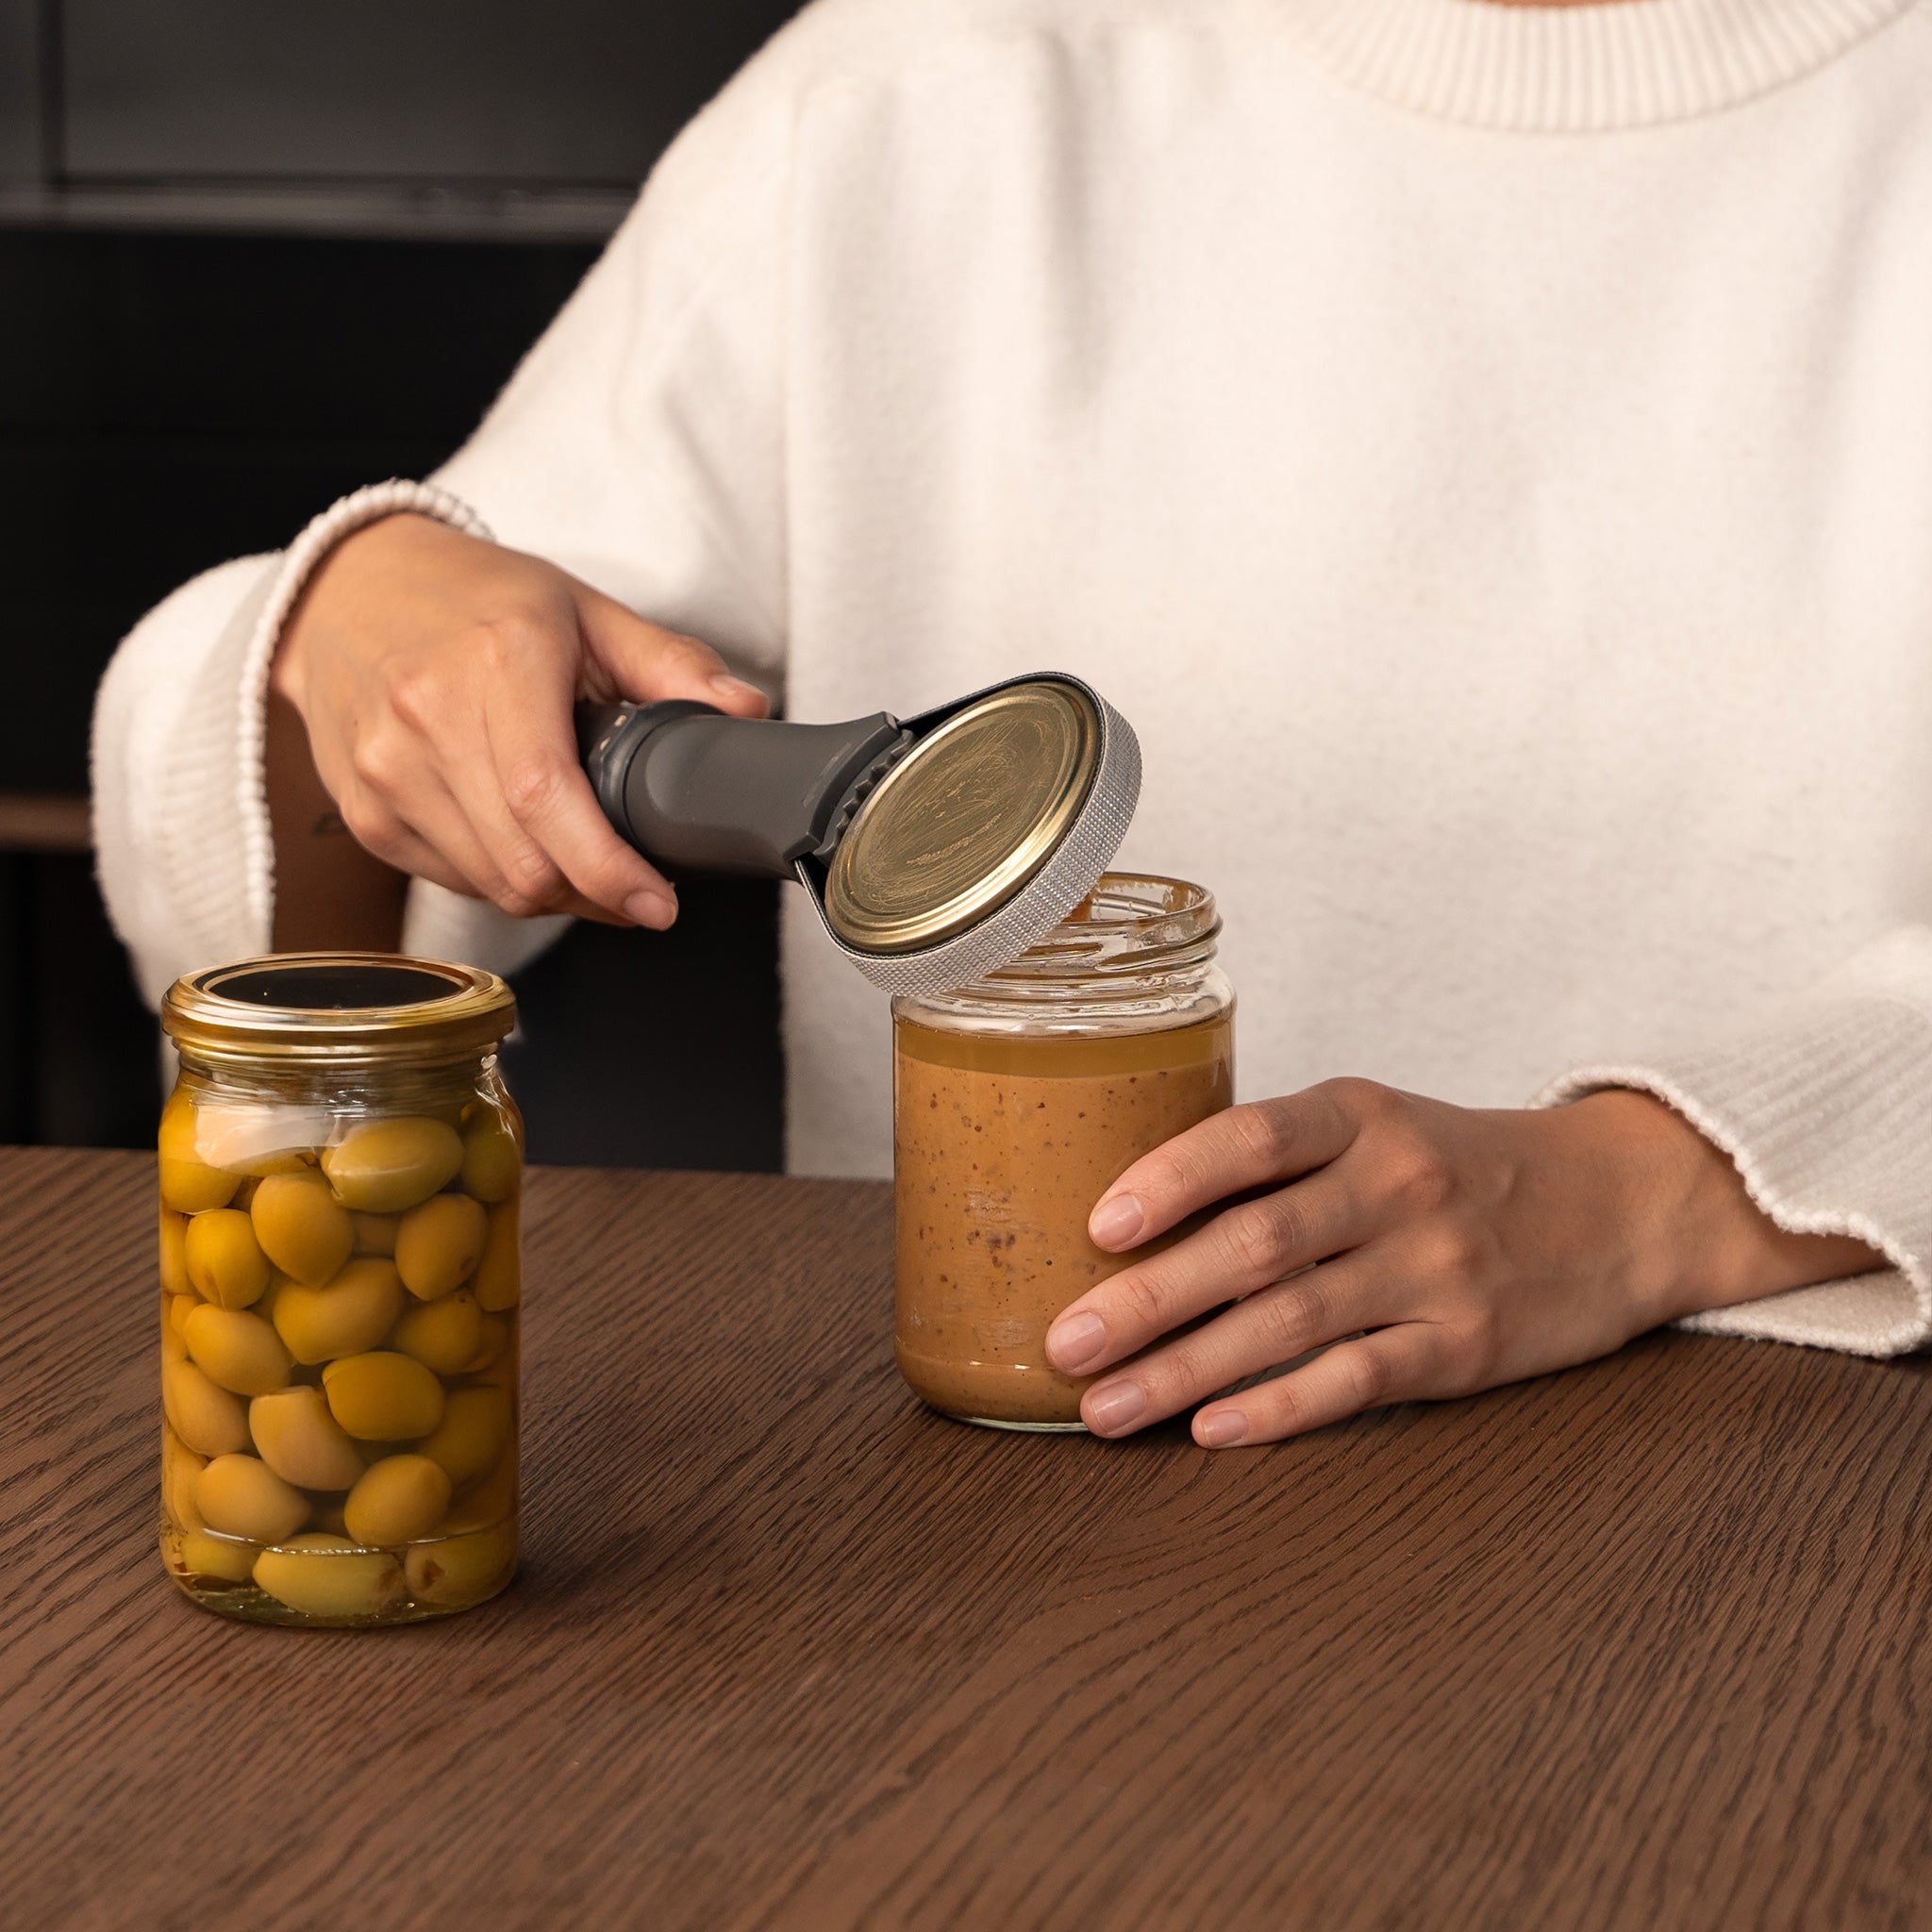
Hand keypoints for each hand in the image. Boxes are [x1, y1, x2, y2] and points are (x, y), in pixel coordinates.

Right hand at [272, 513, 768, 926]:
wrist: (346, 590)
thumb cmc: (475, 599)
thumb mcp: (583, 610)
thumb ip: (671, 663)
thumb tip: (747, 712)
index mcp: (496, 663)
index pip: (548, 800)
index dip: (609, 870)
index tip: (658, 904)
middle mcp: (428, 719)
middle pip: (523, 863)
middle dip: (596, 894)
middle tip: (639, 888)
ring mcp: (385, 772)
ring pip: (490, 885)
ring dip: (552, 894)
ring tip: (586, 861)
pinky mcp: (365, 812)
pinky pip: (452, 881)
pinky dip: (500, 880)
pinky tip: (523, 842)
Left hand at [1043, 1080, 1880, 1446]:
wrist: (1620, 1203)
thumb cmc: (1459, 1165)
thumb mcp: (1377, 1127)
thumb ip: (1277, 1163)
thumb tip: (1131, 1219)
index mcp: (1360, 1116)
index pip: (1252, 1138)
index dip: (1170, 1179)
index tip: (1097, 1226)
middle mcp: (1396, 1186)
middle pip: (1255, 1244)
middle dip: (1148, 1300)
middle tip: (1065, 1344)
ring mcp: (1434, 1269)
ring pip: (1289, 1323)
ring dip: (1185, 1371)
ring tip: (1105, 1408)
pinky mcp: (1464, 1346)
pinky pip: (1357, 1380)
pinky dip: (1280, 1408)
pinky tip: (1210, 1430)